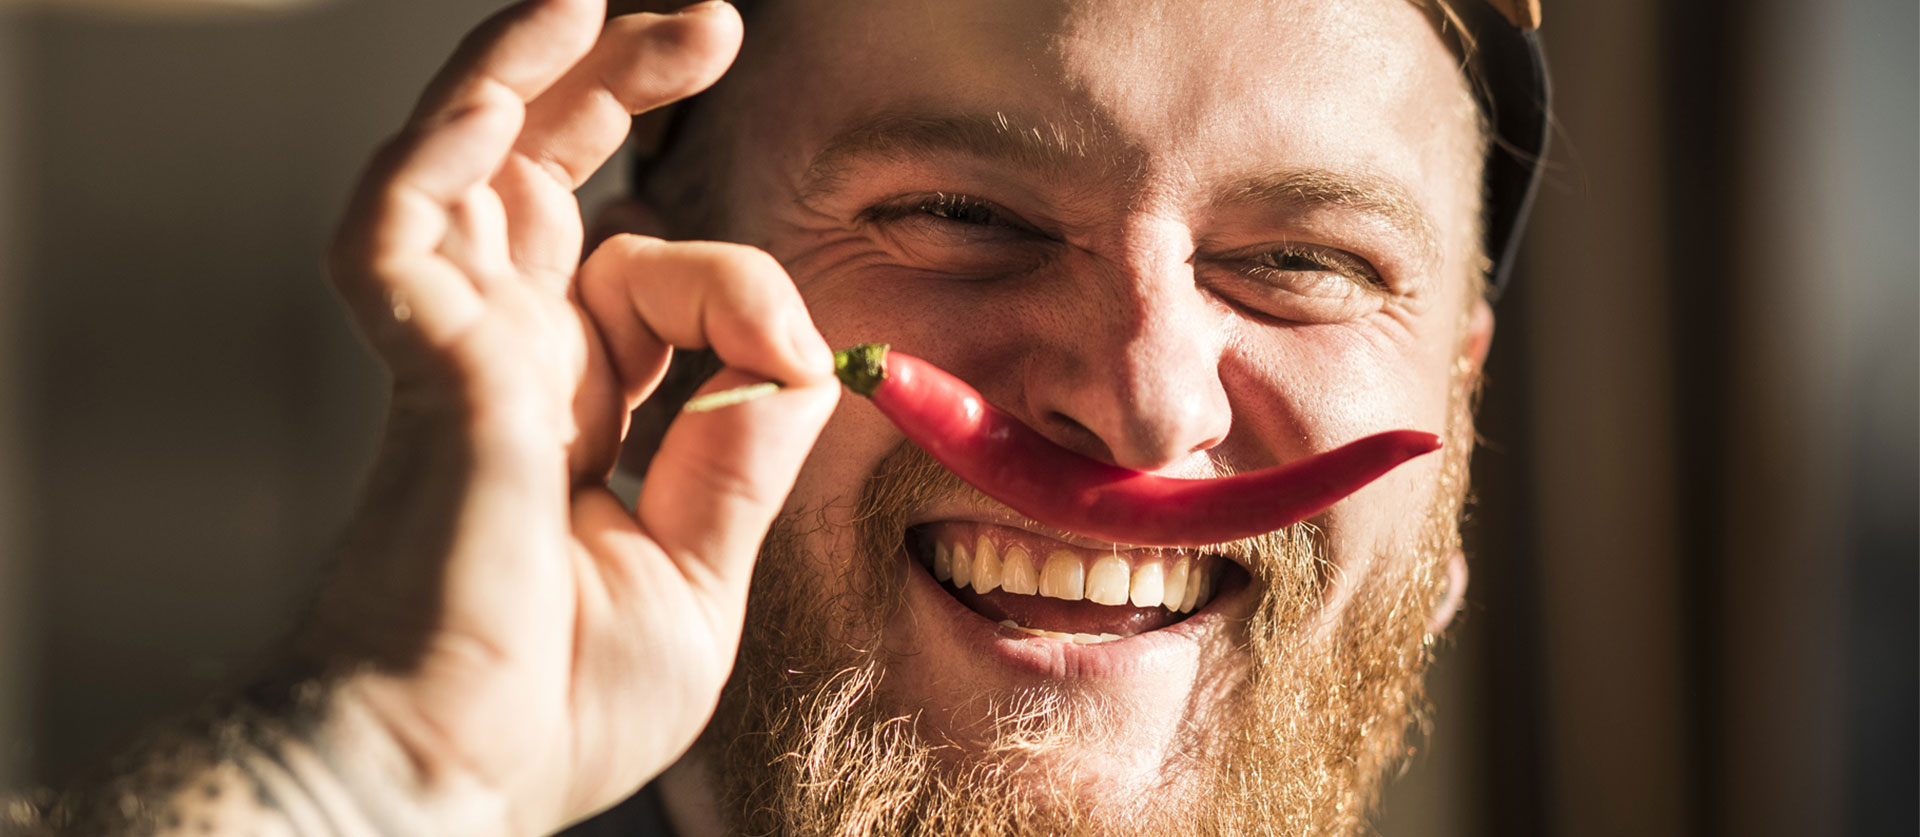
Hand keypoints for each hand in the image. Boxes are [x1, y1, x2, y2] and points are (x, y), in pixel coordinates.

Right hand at [313, 0, 836, 831]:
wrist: (448, 769)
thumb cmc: (552, 701)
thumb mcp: (702, 574)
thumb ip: (747, 452)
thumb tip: (799, 348)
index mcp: (576, 410)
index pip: (649, 276)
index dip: (735, 283)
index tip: (793, 357)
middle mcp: (513, 361)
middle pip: (556, 181)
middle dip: (621, 92)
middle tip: (705, 28)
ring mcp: (460, 353)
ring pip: (480, 169)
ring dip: (536, 74)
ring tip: (603, 3)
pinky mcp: (422, 364)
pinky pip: (407, 222)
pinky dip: (447, 148)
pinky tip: (503, 92)